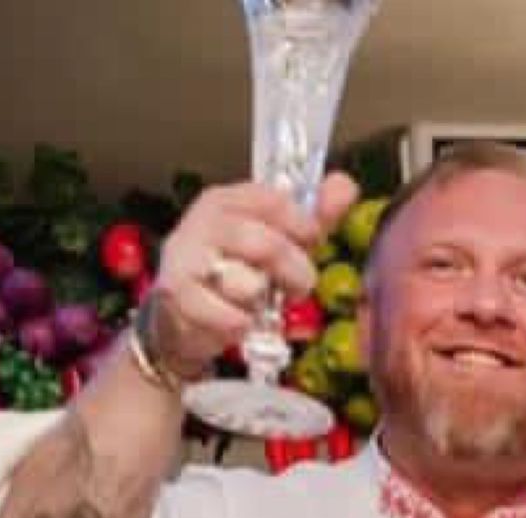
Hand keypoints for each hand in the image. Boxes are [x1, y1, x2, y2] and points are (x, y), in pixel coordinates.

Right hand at [146, 172, 359, 372]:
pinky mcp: (180, 298)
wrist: (179, 316)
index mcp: (227, 201)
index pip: (274, 200)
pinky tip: (241, 323)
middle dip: (293, 271)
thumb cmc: (233, 273)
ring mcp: (188, 260)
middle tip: (299, 286)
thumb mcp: (275, 240)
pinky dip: (244, 325)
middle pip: (266, 244)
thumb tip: (346, 185)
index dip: (303, 226)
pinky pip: (229, 316)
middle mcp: (204, 223)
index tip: (311, 242)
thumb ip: (312, 216)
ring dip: (264, 303)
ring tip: (261, 306)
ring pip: (248, 284)